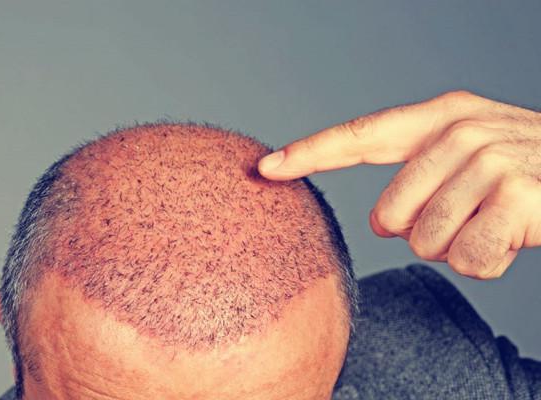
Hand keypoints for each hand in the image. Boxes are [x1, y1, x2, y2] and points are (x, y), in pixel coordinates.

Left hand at [258, 91, 540, 278]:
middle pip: (389, 215)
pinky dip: (486, 263)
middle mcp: (460, 131)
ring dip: (457, 248)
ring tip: (491, 223)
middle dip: (420, 233)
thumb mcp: (468, 158)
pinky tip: (512, 238)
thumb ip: (418, 177)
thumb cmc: (524, 173)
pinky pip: (468, 258)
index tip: (266, 167)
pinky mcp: (517, 194)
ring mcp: (490, 160)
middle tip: (465, 217)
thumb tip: (381, 223)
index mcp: (440, 117)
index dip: (310, 153)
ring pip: (427, 242)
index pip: (361, 136)